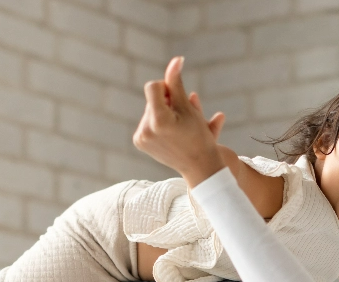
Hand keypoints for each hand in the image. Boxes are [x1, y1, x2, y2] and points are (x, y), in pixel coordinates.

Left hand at [133, 56, 226, 185]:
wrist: (199, 166)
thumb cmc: (199, 135)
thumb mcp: (189, 107)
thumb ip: (176, 82)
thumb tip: (176, 59)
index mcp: (159, 120)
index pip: (153, 86)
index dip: (167, 89)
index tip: (179, 100)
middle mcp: (146, 129)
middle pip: (152, 99)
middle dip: (167, 102)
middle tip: (182, 117)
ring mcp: (140, 137)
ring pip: (150, 110)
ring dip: (163, 112)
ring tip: (178, 127)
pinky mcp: (139, 142)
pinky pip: (145, 122)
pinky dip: (157, 122)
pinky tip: (169, 133)